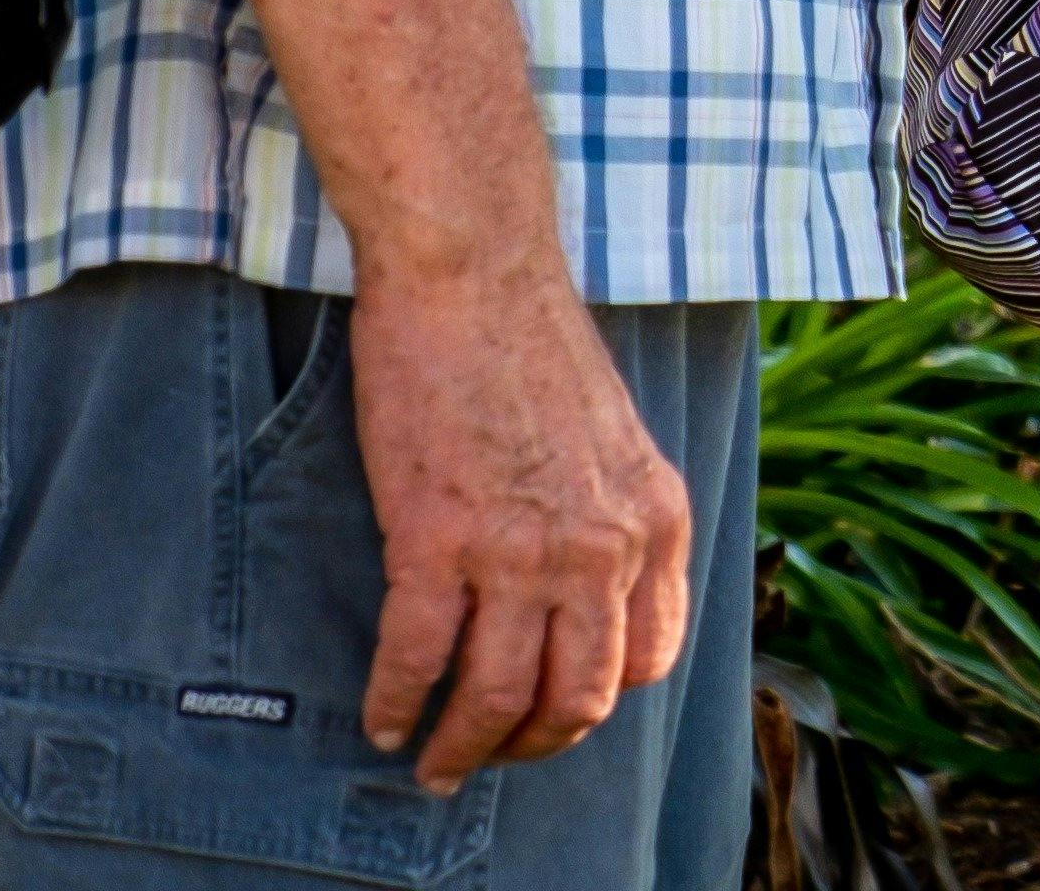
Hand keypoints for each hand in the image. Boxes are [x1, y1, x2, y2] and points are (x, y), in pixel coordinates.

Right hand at [349, 250, 694, 787]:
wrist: (476, 277)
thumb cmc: (535, 349)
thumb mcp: (617, 442)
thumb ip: (617, 521)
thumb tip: (588, 603)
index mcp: (655, 519)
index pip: (648, 659)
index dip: (596, 702)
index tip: (553, 715)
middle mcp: (603, 546)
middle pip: (577, 698)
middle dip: (531, 746)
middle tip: (486, 755)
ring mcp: (521, 549)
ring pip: (498, 697)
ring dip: (460, 747)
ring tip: (432, 762)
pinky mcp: (438, 540)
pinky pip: (416, 659)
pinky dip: (396, 703)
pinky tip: (384, 717)